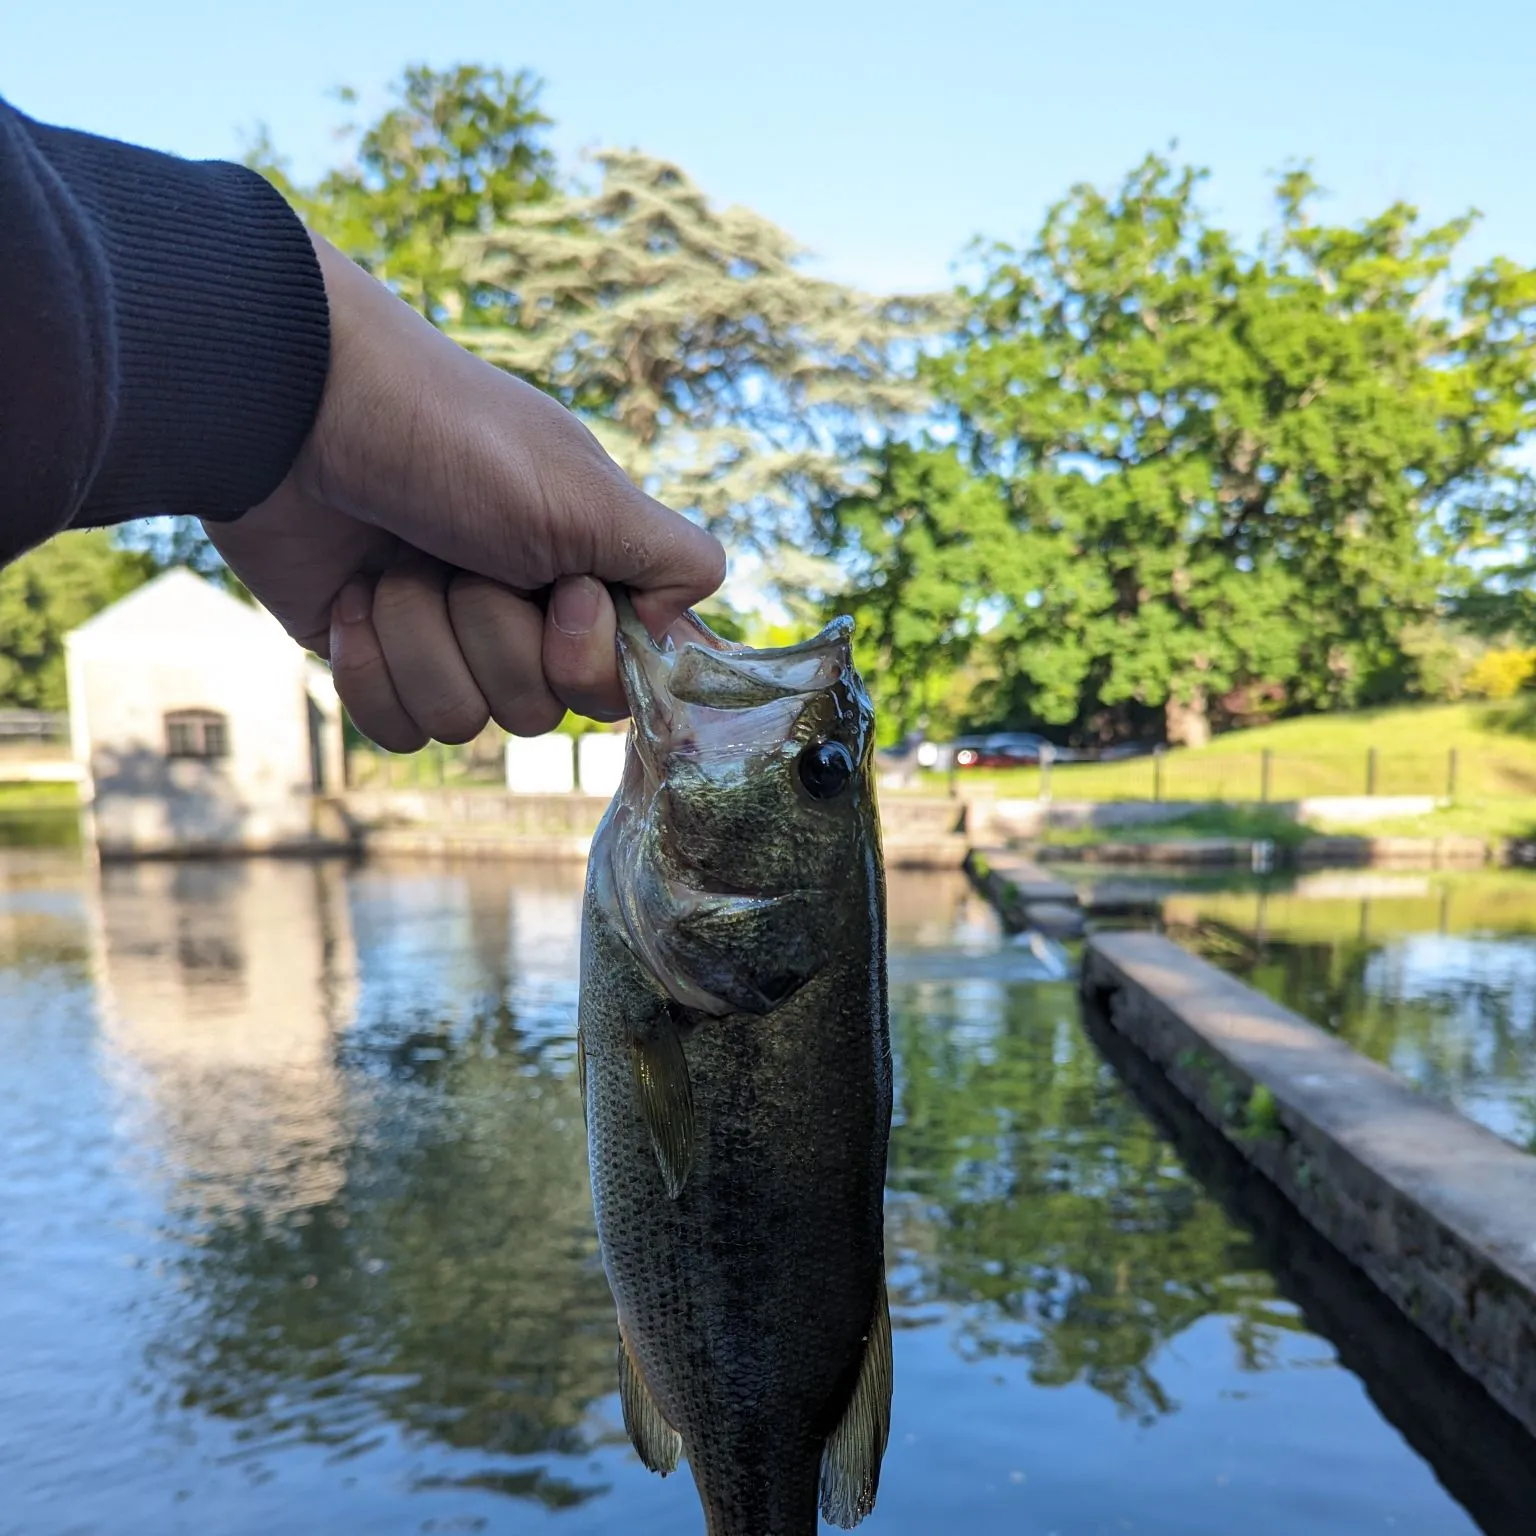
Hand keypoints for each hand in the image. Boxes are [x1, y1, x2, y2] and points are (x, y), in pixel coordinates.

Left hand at [204, 232, 723, 751]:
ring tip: (393, 560)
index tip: (562, 592)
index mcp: (582, 571)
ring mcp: (444, 638)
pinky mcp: (373, 658)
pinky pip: (395, 731)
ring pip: (461, 724)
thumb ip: (672, 560)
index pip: (619, 682)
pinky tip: (352, 600)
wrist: (290, 412)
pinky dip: (370, 667)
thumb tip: (695, 628)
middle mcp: (521, 610)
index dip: (589, 658)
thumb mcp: (585, 492)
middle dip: (488, 633)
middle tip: (458, 553)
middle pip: (537, 711)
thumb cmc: (450, 436)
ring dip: (420, 638)